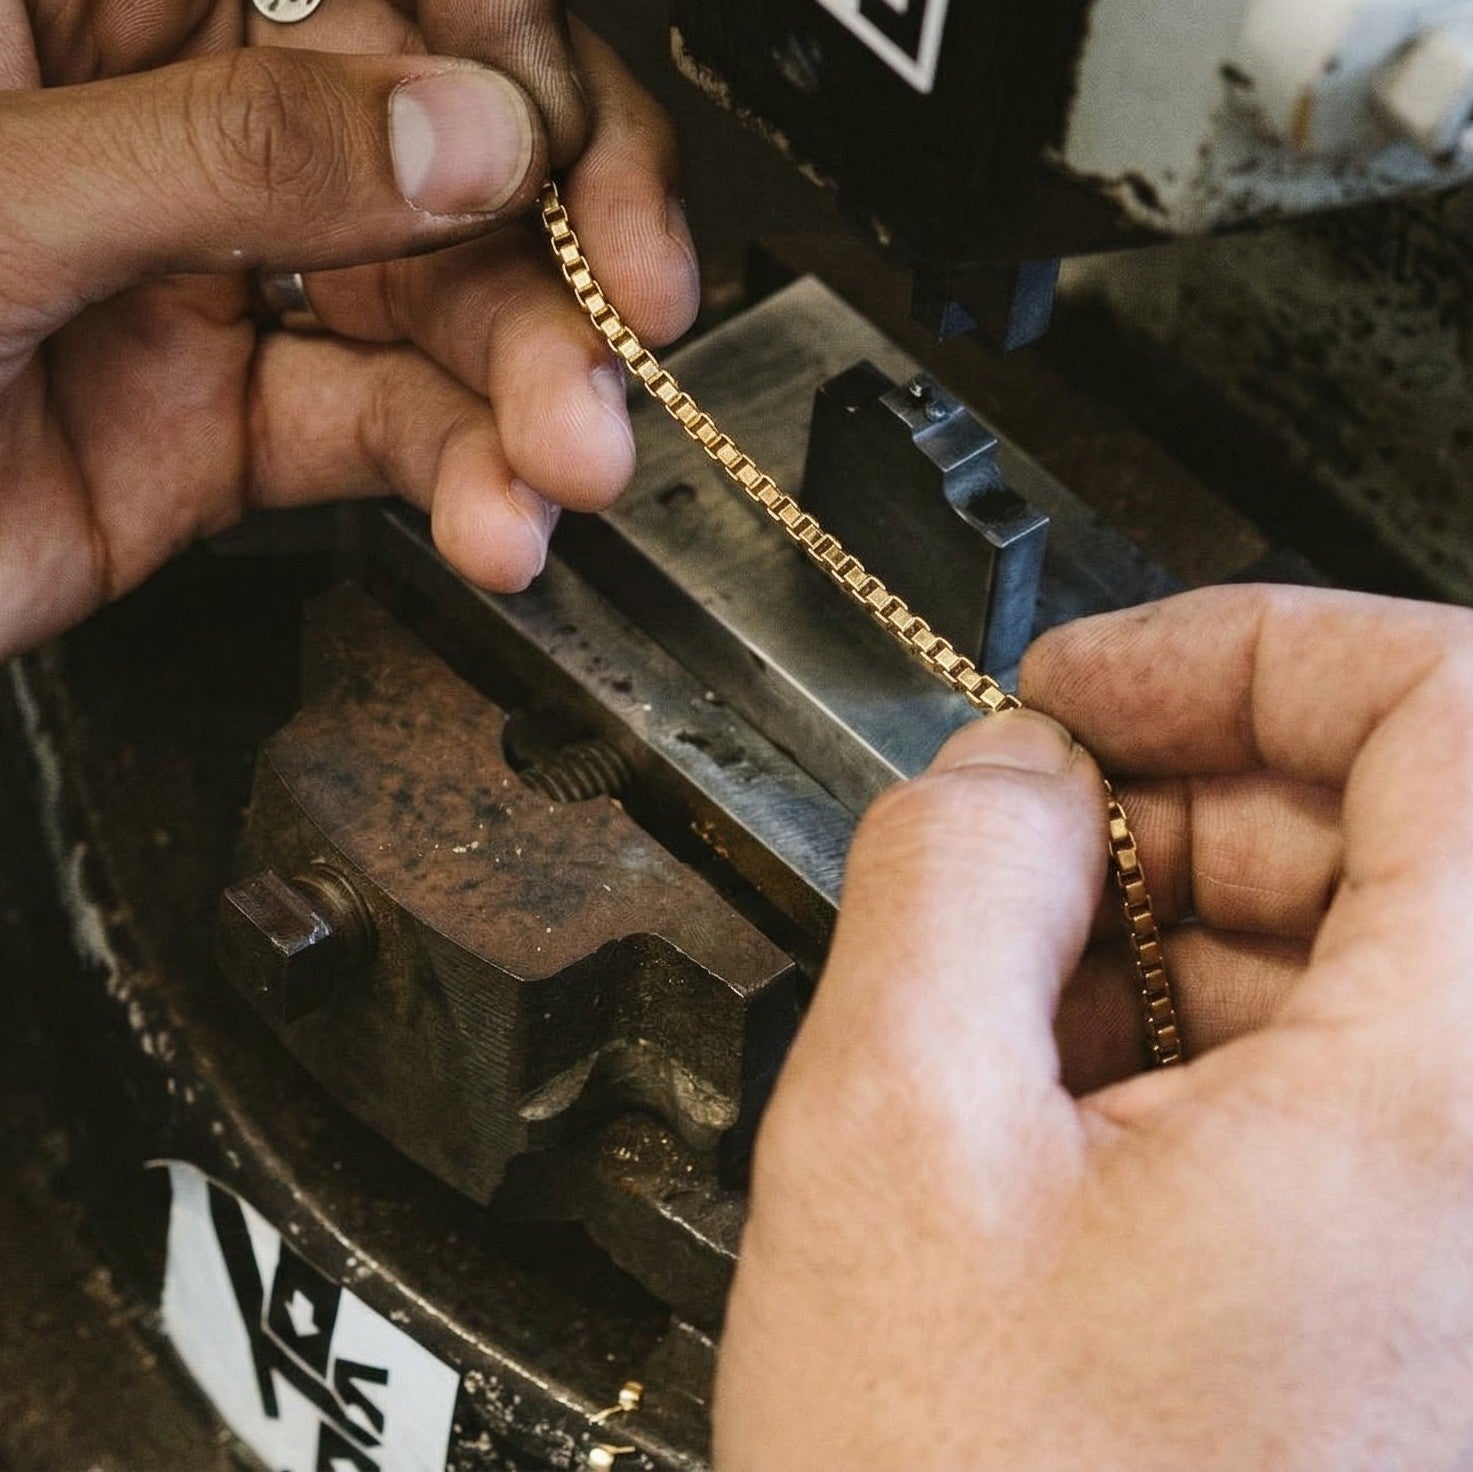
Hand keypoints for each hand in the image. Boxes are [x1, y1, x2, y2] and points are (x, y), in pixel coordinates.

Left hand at [0, 6, 695, 658]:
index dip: (507, 62)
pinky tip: (498, 523)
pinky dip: (458, 482)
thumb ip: (232, 154)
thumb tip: (459, 134)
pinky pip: (382, 428)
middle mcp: (178, 110)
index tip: (581, 177)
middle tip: (632, 329)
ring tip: (569, 467)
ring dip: (525, 393)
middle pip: (442, 141)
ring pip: (434, 303)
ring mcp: (215, 269)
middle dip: (553, 247)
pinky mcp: (230, 414)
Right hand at [716, 585, 1472, 1470]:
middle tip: (1022, 847)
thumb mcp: (892, 1155)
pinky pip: (1380, 1094)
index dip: (1248, 645)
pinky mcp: (1455, 1308)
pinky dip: (1232, 1057)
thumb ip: (939, 882)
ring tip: (1021, 1017)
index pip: (1453, 701)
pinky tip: (1092, 1128)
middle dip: (1190, 802)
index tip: (1094, 688)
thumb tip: (1000, 776)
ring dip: (1193, 938)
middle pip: (1414, 827)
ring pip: (1388, 962)